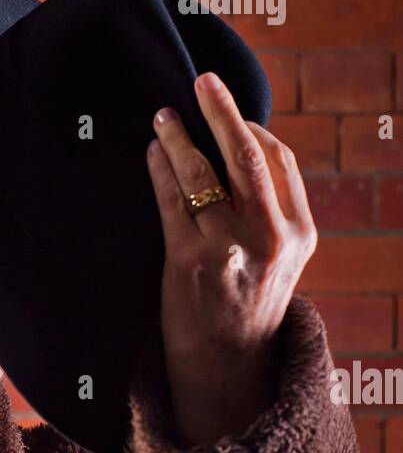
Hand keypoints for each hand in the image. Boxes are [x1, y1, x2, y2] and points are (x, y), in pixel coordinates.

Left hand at [146, 70, 317, 443]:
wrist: (226, 371)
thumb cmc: (246, 308)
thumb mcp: (278, 261)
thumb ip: (270, 213)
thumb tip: (239, 150)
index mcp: (299, 234)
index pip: (278, 161)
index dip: (251, 129)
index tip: (228, 109)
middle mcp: (269, 238)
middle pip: (246, 155)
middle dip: (221, 111)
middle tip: (201, 81)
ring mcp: (228, 249)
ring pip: (202, 174)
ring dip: (179, 138)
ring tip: (162, 118)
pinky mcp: (189, 262)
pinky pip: (171, 201)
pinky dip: (160, 170)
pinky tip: (152, 155)